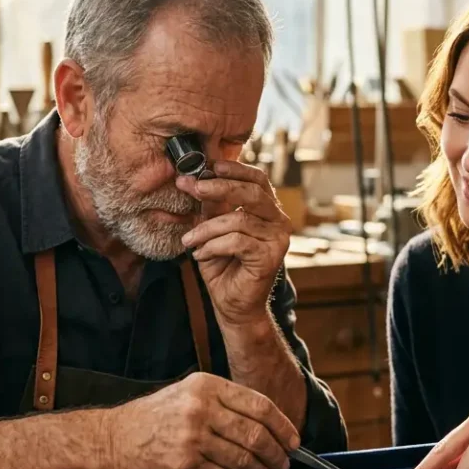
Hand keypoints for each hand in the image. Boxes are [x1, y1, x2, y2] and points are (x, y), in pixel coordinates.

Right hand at [106, 372, 300, 468]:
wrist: (114, 438)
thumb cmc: (155, 417)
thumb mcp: (189, 393)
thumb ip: (225, 404)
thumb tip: (267, 426)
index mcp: (206, 386)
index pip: (259, 405)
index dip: (283, 426)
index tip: (294, 441)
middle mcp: (201, 409)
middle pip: (256, 434)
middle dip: (277, 454)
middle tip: (284, 464)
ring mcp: (193, 439)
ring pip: (244, 459)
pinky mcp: (186, 466)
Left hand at [178, 161, 290, 324]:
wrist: (232, 304)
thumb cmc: (223, 265)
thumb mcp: (212, 229)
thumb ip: (210, 206)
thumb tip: (191, 179)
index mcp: (267, 210)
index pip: (258, 179)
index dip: (236, 169)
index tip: (210, 165)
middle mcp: (278, 221)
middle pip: (252, 193)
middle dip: (220, 187)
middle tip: (194, 188)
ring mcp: (278, 240)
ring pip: (239, 219)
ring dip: (207, 229)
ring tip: (189, 240)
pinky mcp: (270, 257)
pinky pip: (237, 241)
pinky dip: (213, 246)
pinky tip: (201, 255)